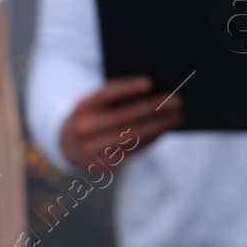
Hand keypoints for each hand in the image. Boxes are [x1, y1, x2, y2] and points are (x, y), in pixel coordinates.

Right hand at [60, 76, 181, 170]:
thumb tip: (154, 89)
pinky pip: (134, 150)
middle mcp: (85, 128)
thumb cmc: (93, 113)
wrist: (68, 144)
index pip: (106, 94)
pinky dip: (152, 138)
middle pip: (125, 117)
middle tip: (178, 101)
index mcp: (83, 106)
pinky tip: (165, 129)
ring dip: (159, 125)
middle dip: (154, 108)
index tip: (150, 82)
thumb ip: (117, 95)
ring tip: (178, 116)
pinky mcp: (105, 164)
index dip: (128, 88)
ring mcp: (93, 149)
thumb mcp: (95, 101)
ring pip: (133, 136)